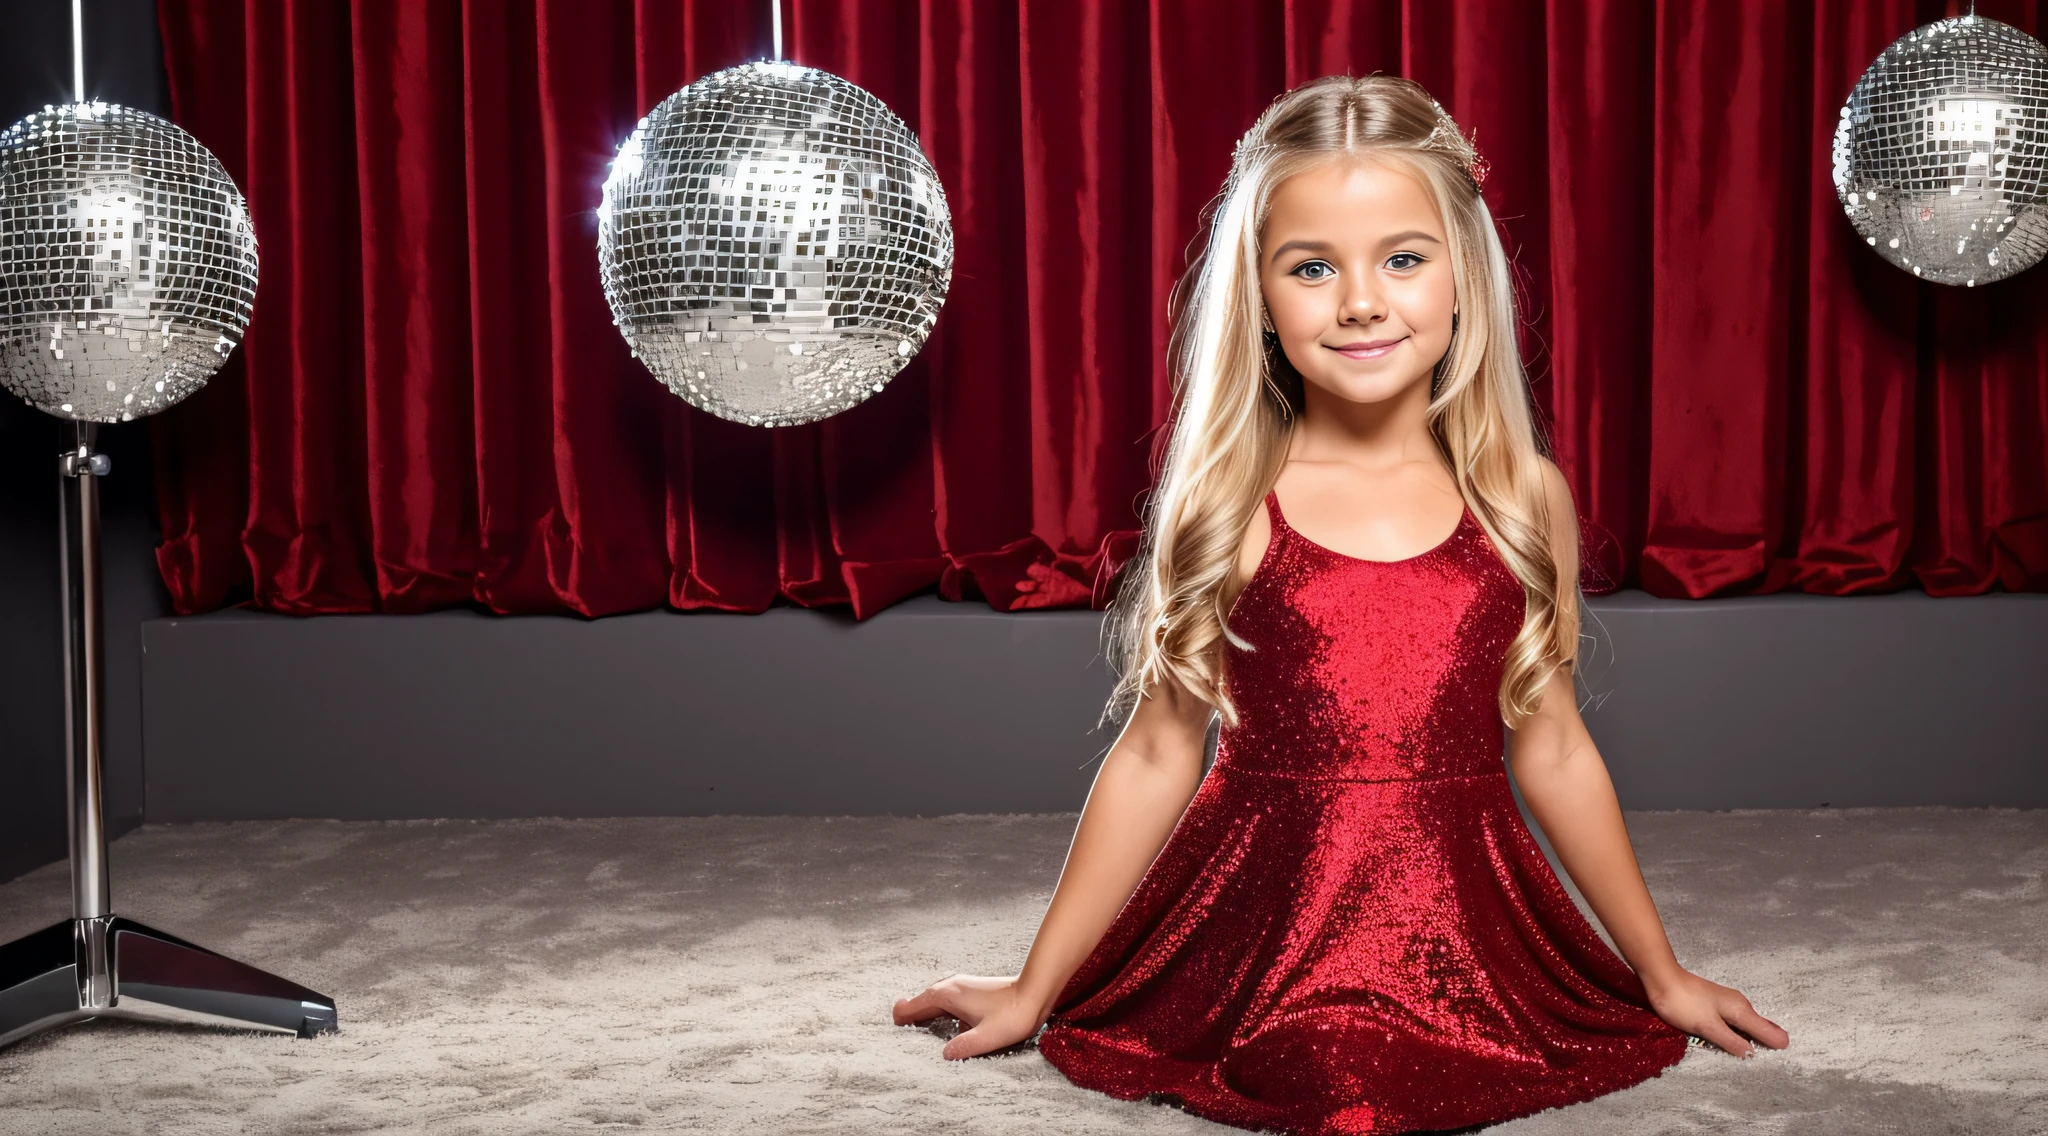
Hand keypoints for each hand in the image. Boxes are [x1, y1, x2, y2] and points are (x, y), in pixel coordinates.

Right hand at [892, 974, 1048, 1059]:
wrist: (1037, 991)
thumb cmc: (1014, 1014)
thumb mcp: (987, 1037)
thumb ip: (964, 1047)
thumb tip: (944, 1056)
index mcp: (948, 995)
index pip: (914, 1004)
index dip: (902, 1016)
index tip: (892, 1027)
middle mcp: (953, 987)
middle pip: (923, 1001)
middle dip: (910, 1015)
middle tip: (898, 1030)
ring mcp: (964, 987)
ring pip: (936, 1001)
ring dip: (926, 1013)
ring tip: (918, 1029)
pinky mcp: (974, 992)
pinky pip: (949, 1002)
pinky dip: (941, 1013)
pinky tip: (948, 1026)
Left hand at [1644, 968, 1789, 1057]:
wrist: (1661, 977)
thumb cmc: (1683, 1003)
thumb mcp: (1707, 1026)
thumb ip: (1731, 1041)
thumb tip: (1753, 1054)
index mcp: (1742, 1010)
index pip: (1769, 1031)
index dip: (1775, 1045)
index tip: (1779, 1060)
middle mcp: (1739, 1005)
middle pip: (1759, 1028)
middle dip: (1762, 1044)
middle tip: (1766, 1063)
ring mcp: (1726, 1003)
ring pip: (1744, 1025)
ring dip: (1746, 1039)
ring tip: (1748, 1056)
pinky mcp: (1714, 1004)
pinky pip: (1731, 1022)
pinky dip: (1733, 1032)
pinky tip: (1728, 1040)